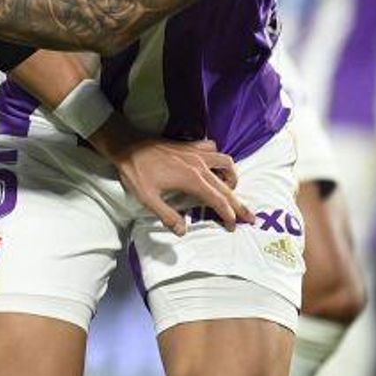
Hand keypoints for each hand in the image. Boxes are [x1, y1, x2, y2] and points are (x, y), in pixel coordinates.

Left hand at [89, 116, 250, 235]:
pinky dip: (217, 156)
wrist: (126, 144)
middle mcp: (199, 165)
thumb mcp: (148, 198)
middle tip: (249, 217)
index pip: (218, 201)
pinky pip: (212, 148)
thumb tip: (183, 231)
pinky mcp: (189, 145)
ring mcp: (196, 153)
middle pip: (226, 186)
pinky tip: (213, 164)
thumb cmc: (135, 171)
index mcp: (192, 180)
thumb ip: (167, 216)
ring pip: (225, 162)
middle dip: (238, 203)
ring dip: (232, 176)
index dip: (227, 215)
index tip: (233, 226)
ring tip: (231, 188)